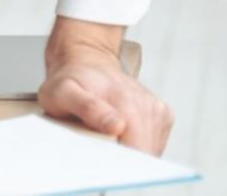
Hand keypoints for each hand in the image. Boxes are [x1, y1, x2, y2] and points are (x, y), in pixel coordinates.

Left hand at [38, 19, 172, 153]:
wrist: (86, 62)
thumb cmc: (70, 81)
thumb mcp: (63, 93)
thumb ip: (88, 108)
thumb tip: (117, 126)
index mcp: (122, 99)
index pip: (135, 150)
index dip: (119, 163)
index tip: (102, 160)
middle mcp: (143, 103)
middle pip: (144, 153)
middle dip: (123, 159)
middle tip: (98, 146)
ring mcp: (155, 108)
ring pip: (150, 150)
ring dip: (130, 151)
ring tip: (106, 134)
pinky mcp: (163, 113)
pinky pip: (155, 143)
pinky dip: (139, 145)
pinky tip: (121, 131)